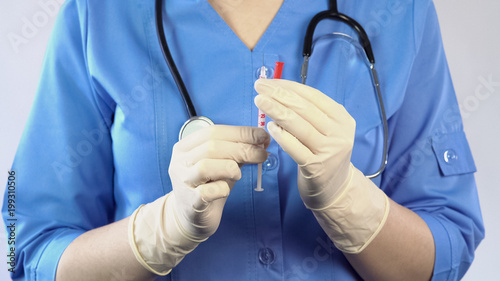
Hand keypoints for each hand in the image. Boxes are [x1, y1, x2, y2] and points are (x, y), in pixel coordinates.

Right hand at [168, 125, 269, 238]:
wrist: (191, 216)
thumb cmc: (209, 185)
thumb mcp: (222, 162)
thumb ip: (236, 150)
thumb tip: (260, 140)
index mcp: (186, 146)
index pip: (214, 131)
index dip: (241, 132)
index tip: (262, 136)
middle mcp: (180, 161)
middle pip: (211, 146)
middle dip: (242, 148)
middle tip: (262, 154)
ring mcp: (183, 182)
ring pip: (205, 166)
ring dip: (230, 168)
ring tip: (238, 175)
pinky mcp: (190, 202)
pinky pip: (207, 192)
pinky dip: (222, 189)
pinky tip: (225, 190)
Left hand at [254, 79, 354, 209]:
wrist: (336, 188)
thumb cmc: (324, 154)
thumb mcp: (326, 130)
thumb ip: (309, 113)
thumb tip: (279, 91)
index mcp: (342, 119)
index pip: (313, 96)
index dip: (289, 87)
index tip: (269, 81)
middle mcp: (339, 133)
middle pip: (304, 108)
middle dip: (279, 94)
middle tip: (259, 87)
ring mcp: (329, 151)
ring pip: (298, 125)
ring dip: (276, 110)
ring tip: (259, 101)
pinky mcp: (316, 167)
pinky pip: (294, 147)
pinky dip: (281, 135)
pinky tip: (269, 127)